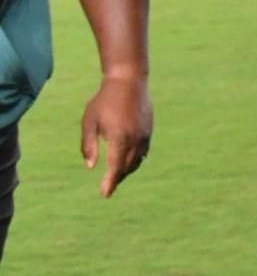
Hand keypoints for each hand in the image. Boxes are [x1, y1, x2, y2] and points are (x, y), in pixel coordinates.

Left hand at [80, 73, 150, 197]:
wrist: (129, 81)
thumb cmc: (104, 100)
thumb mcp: (89, 122)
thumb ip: (89, 145)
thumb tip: (90, 167)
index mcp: (119, 138)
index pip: (115, 168)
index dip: (110, 182)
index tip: (105, 194)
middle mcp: (135, 139)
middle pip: (127, 167)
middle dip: (118, 178)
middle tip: (107, 188)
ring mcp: (145, 135)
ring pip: (138, 161)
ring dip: (127, 170)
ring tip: (117, 176)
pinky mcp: (149, 130)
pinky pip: (144, 151)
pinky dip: (137, 160)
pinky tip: (130, 161)